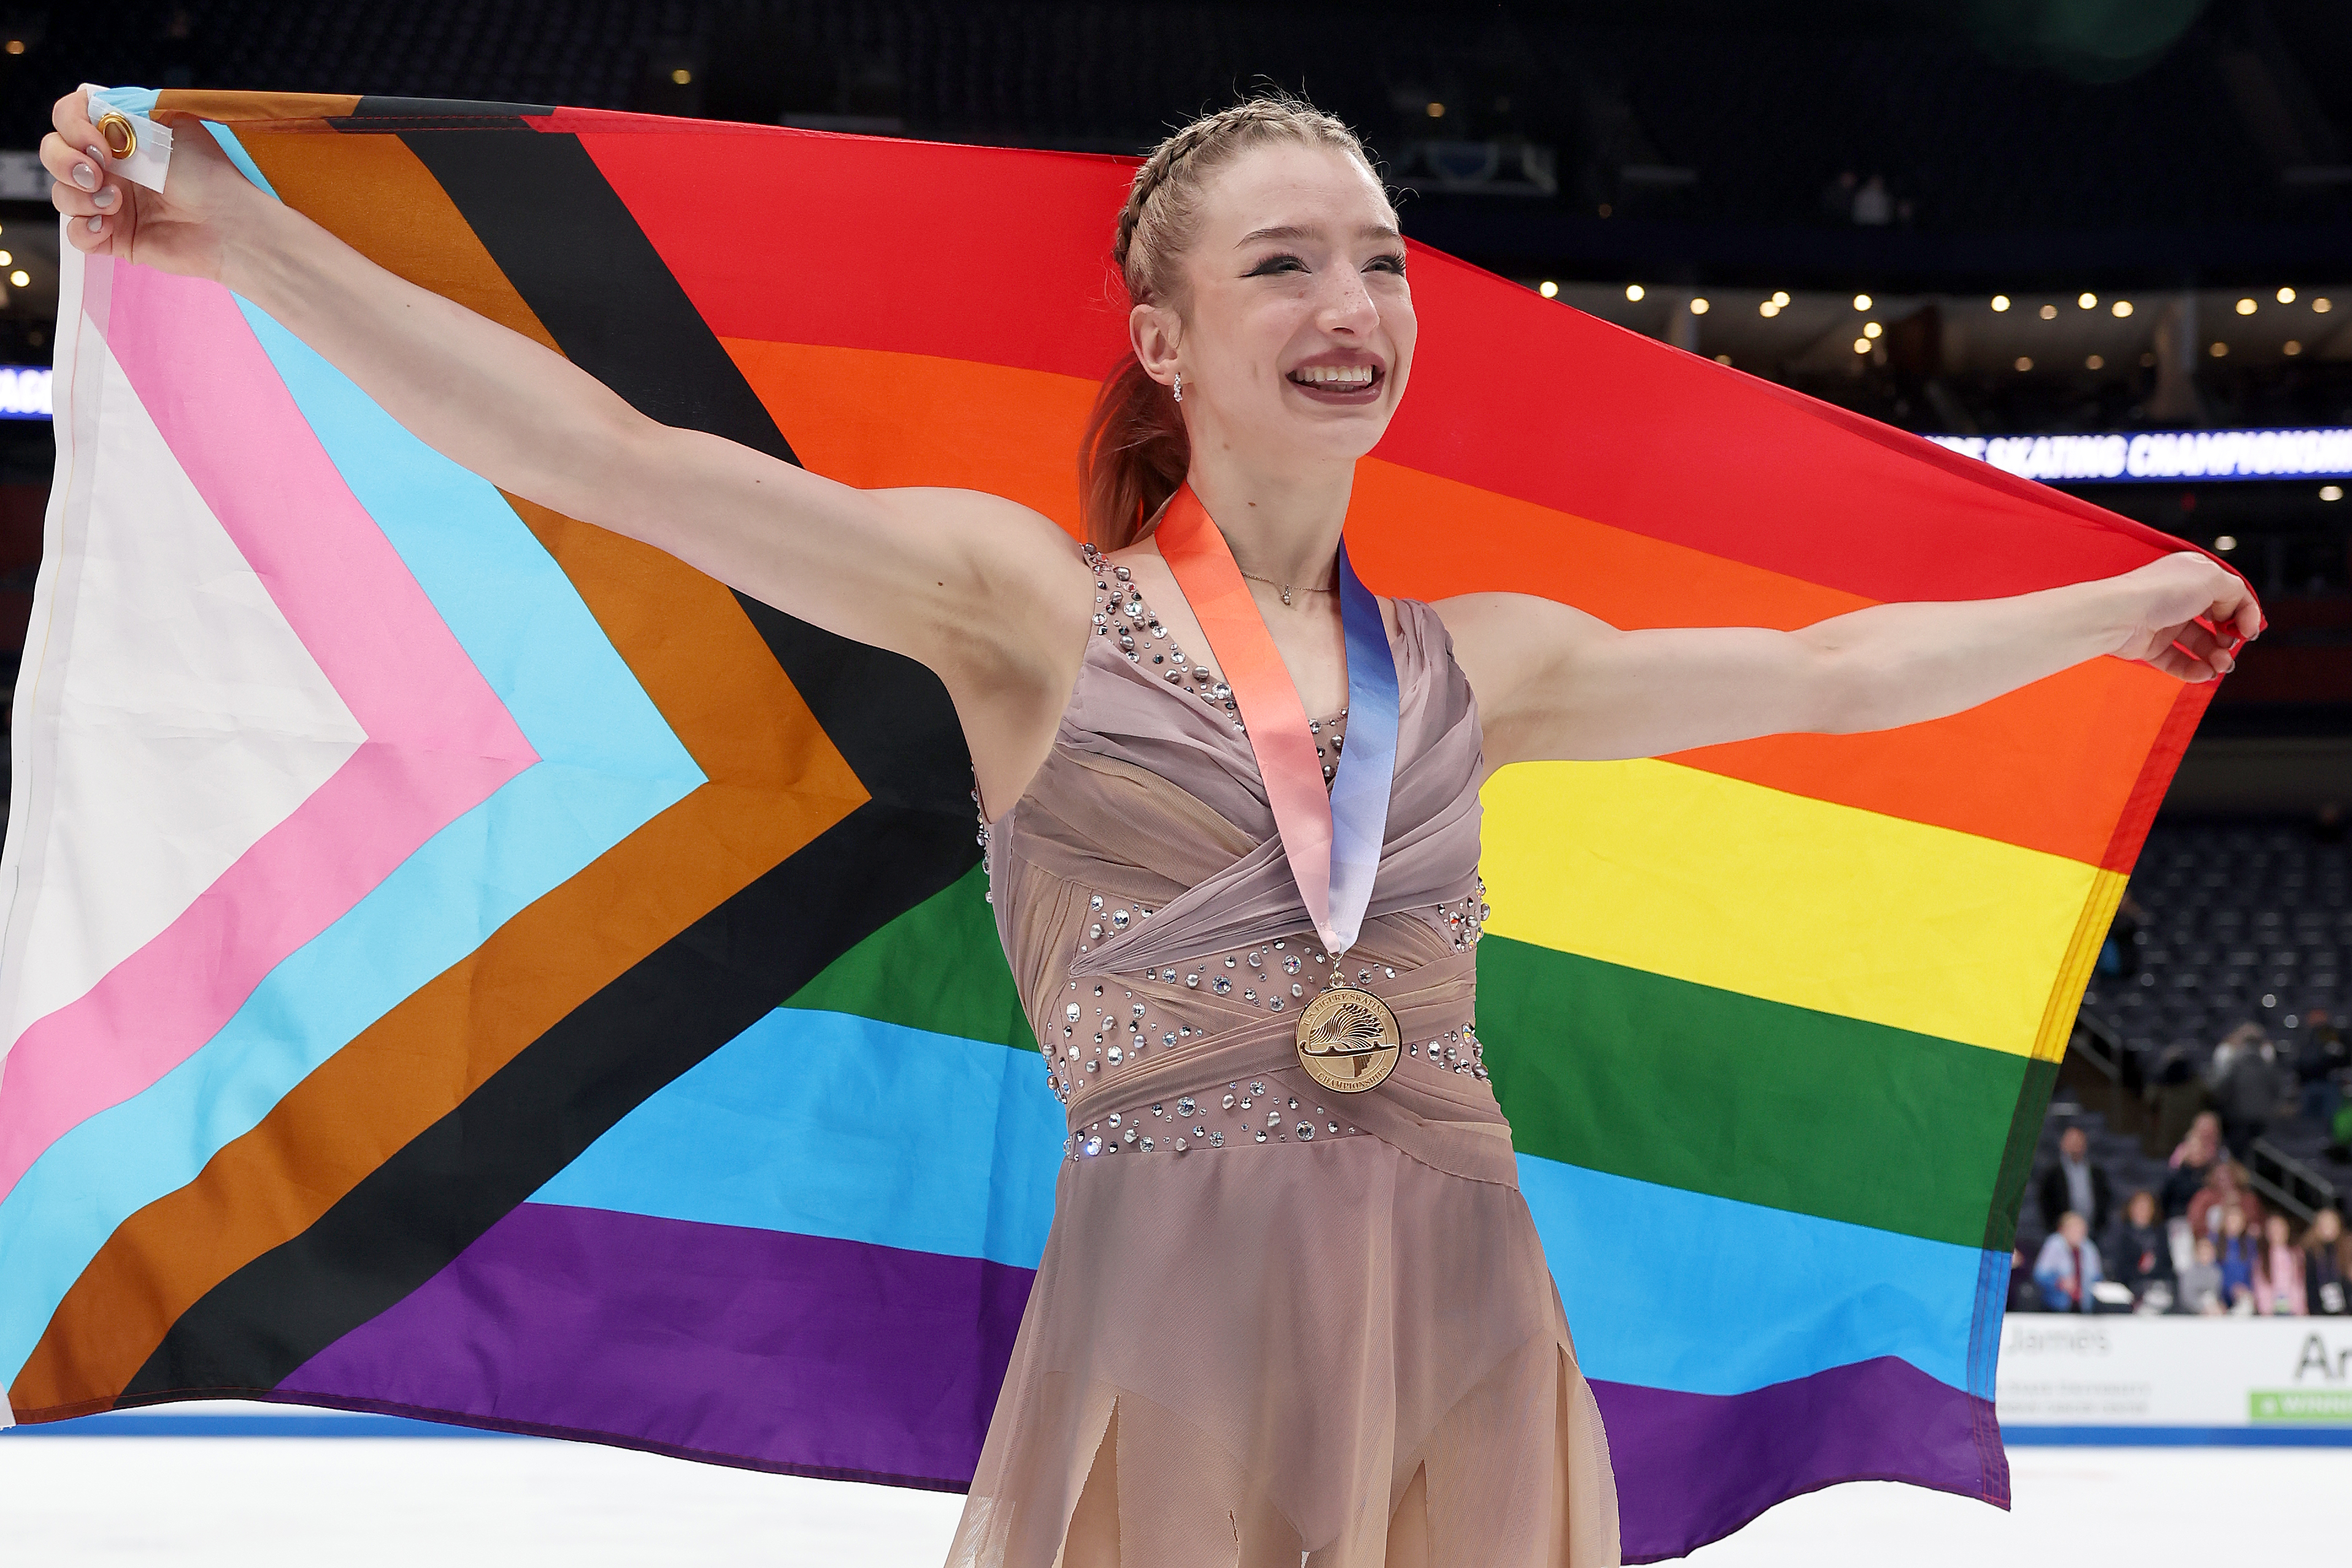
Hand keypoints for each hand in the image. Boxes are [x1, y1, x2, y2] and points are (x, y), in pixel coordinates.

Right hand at [41, 90, 255, 281]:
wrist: (228, 224)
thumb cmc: (207, 174)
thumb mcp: (169, 126)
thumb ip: (126, 111)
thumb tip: (91, 104)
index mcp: (118, 136)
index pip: (68, 117)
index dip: (72, 126)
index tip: (100, 142)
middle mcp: (110, 167)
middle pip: (53, 154)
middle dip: (64, 161)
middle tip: (99, 174)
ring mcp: (109, 202)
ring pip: (61, 194)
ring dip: (80, 197)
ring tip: (117, 203)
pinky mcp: (114, 237)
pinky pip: (75, 234)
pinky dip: (84, 229)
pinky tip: (108, 226)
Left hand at [2106, 550, 2261, 681]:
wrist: (2119, 615)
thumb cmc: (2158, 592)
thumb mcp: (2213, 579)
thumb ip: (2236, 592)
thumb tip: (2237, 612)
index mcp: (2194, 575)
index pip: (2230, 595)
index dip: (2245, 613)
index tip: (2249, 630)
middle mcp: (2179, 597)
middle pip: (2216, 623)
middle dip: (2230, 639)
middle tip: (2232, 646)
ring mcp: (2164, 622)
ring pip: (2200, 645)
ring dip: (2216, 658)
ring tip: (2221, 665)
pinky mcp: (2150, 645)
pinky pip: (2179, 661)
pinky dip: (2194, 670)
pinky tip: (2204, 673)